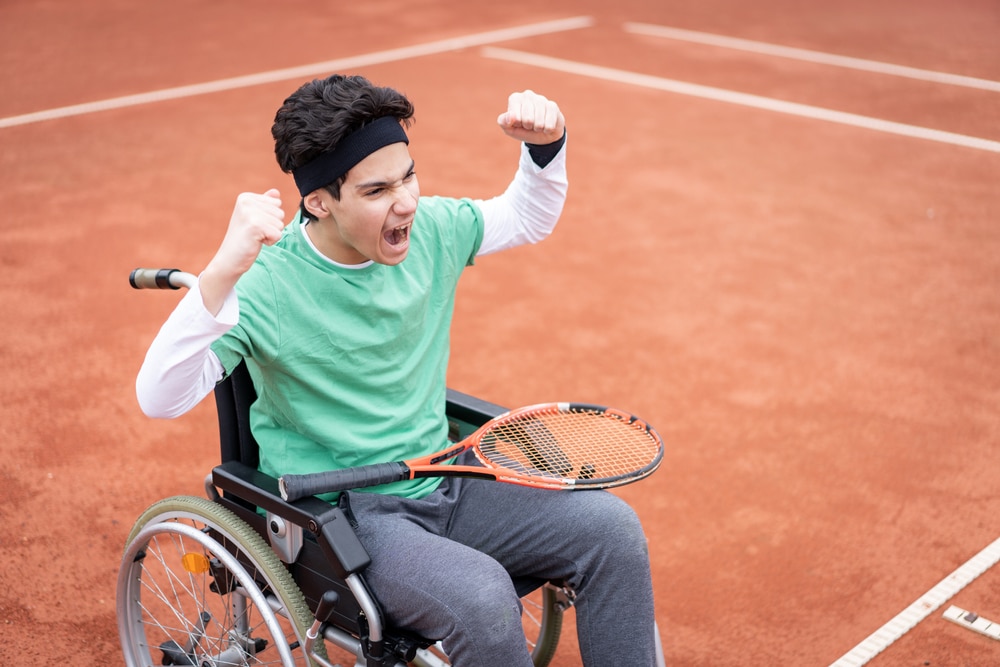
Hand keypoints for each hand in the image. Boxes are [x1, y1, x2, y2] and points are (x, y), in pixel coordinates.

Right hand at [200, 188, 284, 314]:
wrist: (229, 259)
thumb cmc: (244, 239)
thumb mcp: (254, 218)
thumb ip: (264, 204)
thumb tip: (276, 192)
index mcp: (246, 197)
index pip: (277, 203)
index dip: (270, 218)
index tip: (254, 225)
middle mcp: (246, 201)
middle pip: (280, 213)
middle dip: (272, 226)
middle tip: (254, 233)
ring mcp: (250, 213)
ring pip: (280, 223)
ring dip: (271, 234)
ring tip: (254, 237)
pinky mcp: (255, 226)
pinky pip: (278, 234)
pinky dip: (270, 242)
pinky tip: (256, 242)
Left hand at [497, 90, 564, 144]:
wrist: (542, 134)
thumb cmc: (523, 129)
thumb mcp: (509, 129)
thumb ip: (503, 122)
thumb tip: (511, 117)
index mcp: (515, 98)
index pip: (515, 117)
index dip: (517, 124)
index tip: (518, 122)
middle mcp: (527, 95)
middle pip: (528, 120)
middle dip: (528, 127)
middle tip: (529, 125)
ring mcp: (541, 99)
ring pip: (539, 122)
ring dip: (538, 129)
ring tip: (537, 125)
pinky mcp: (552, 105)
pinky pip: (549, 124)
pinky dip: (547, 129)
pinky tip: (546, 125)